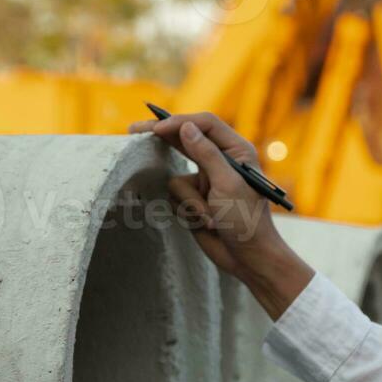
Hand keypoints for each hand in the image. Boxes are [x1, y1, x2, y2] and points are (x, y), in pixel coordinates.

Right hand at [128, 112, 312, 315]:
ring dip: (189, 201)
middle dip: (162, 138)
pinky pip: (175, 197)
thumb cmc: (246, 220)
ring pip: (176, 177)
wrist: (248, 258)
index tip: (157, 129)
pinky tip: (205, 224)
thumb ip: (206, 154)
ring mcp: (205, 180)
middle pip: (184, 139)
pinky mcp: (194, 199)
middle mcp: (220, 160)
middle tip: (134, 130)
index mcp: (236, 151)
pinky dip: (187, 211)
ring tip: (210, 218)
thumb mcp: (227, 184)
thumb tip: (185, 126)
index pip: (205, 124)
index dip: (179, 122)